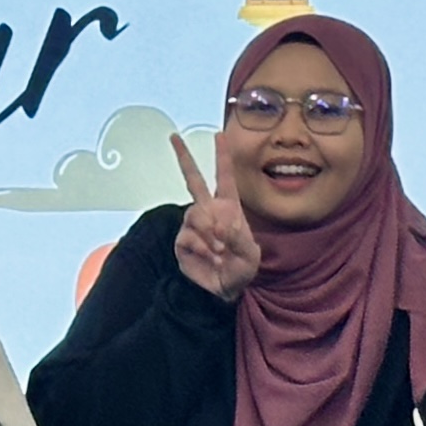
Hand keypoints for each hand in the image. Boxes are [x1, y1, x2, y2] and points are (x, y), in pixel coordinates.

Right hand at [168, 134, 264, 301]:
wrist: (224, 290)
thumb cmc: (241, 268)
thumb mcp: (251, 255)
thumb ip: (239, 238)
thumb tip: (220, 225)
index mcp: (228, 207)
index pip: (224, 177)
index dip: (222, 156)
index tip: (219, 135)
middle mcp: (208, 211)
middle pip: (193, 180)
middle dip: (184, 158)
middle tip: (174, 137)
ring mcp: (193, 225)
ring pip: (195, 215)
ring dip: (210, 235)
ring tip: (220, 252)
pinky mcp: (182, 241)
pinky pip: (189, 237)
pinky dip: (203, 249)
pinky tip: (211, 258)